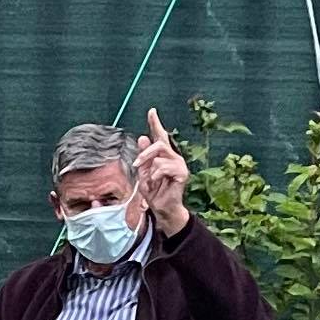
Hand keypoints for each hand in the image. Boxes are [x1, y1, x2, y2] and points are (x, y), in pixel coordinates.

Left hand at [136, 109, 190, 235]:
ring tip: (151, 182)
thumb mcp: (144, 172)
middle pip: (159, 144)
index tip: (151, 111)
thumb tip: (142, 137)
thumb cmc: (154, 192)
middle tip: (137, 165)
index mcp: (163, 156)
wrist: (162, 208)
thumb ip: (143, 157)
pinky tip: (157, 183)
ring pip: (159, 157)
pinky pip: (163, 167)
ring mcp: (179, 164)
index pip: (160, 136)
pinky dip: (155, 176)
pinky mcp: (182, 173)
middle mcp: (173, 157)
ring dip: (150, 170)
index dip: (155, 123)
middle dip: (145, 154)